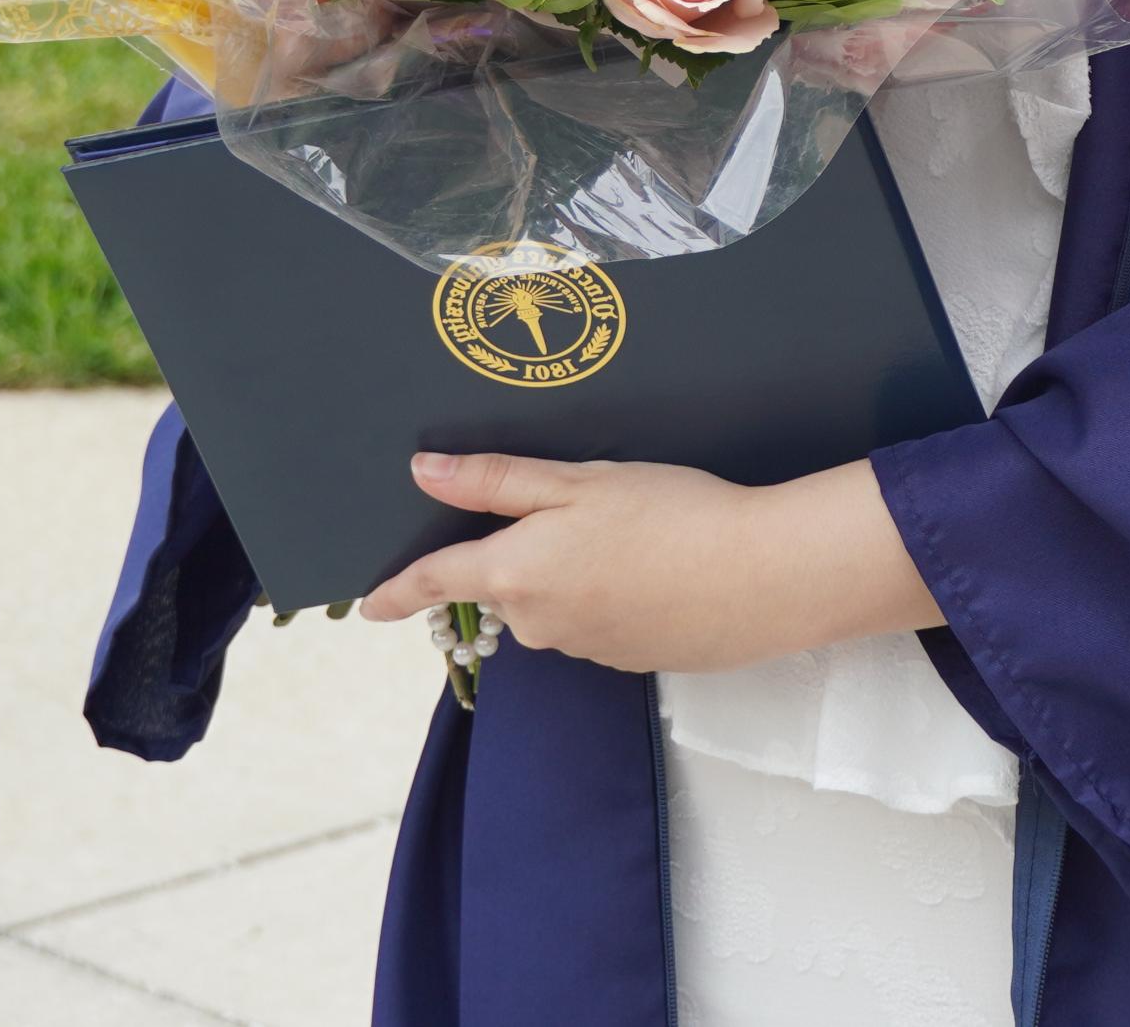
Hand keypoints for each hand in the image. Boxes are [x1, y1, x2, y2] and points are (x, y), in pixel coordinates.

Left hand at [359, 448, 938, 672]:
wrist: (758, 577)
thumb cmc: (670, 514)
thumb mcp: (580, 481)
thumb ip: (498, 480)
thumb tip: (425, 472)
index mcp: (516, 572)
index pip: (438, 582)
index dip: (399, 589)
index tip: (371, 602)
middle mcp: (537, 621)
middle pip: (506, 588)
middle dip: (524, 556)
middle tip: (579, 508)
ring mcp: (582, 646)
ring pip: (554, 604)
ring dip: (573, 574)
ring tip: (635, 530)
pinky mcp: (626, 658)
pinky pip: (597, 621)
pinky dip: (612, 594)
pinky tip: (658, 566)